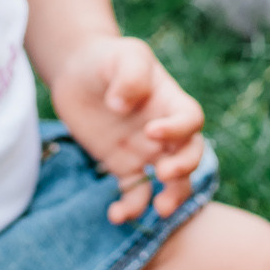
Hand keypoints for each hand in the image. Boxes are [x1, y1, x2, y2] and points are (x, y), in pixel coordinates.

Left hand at [50, 35, 206, 222]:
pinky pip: (135, 193)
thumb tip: (122, 106)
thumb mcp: (123, 54)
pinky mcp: (123, 167)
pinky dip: (131, 208)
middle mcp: (165, 131)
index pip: (190, 120)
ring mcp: (146, 152)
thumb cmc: (107, 58)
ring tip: (159, 209)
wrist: (78, 71)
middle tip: (164, 174)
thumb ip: (130, 75)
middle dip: (184, 169)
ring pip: (171, 183)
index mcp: (171, 102)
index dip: (178, 129)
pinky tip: (116, 215)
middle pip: (190, 155)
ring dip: (171, 198)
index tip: (151, 131)